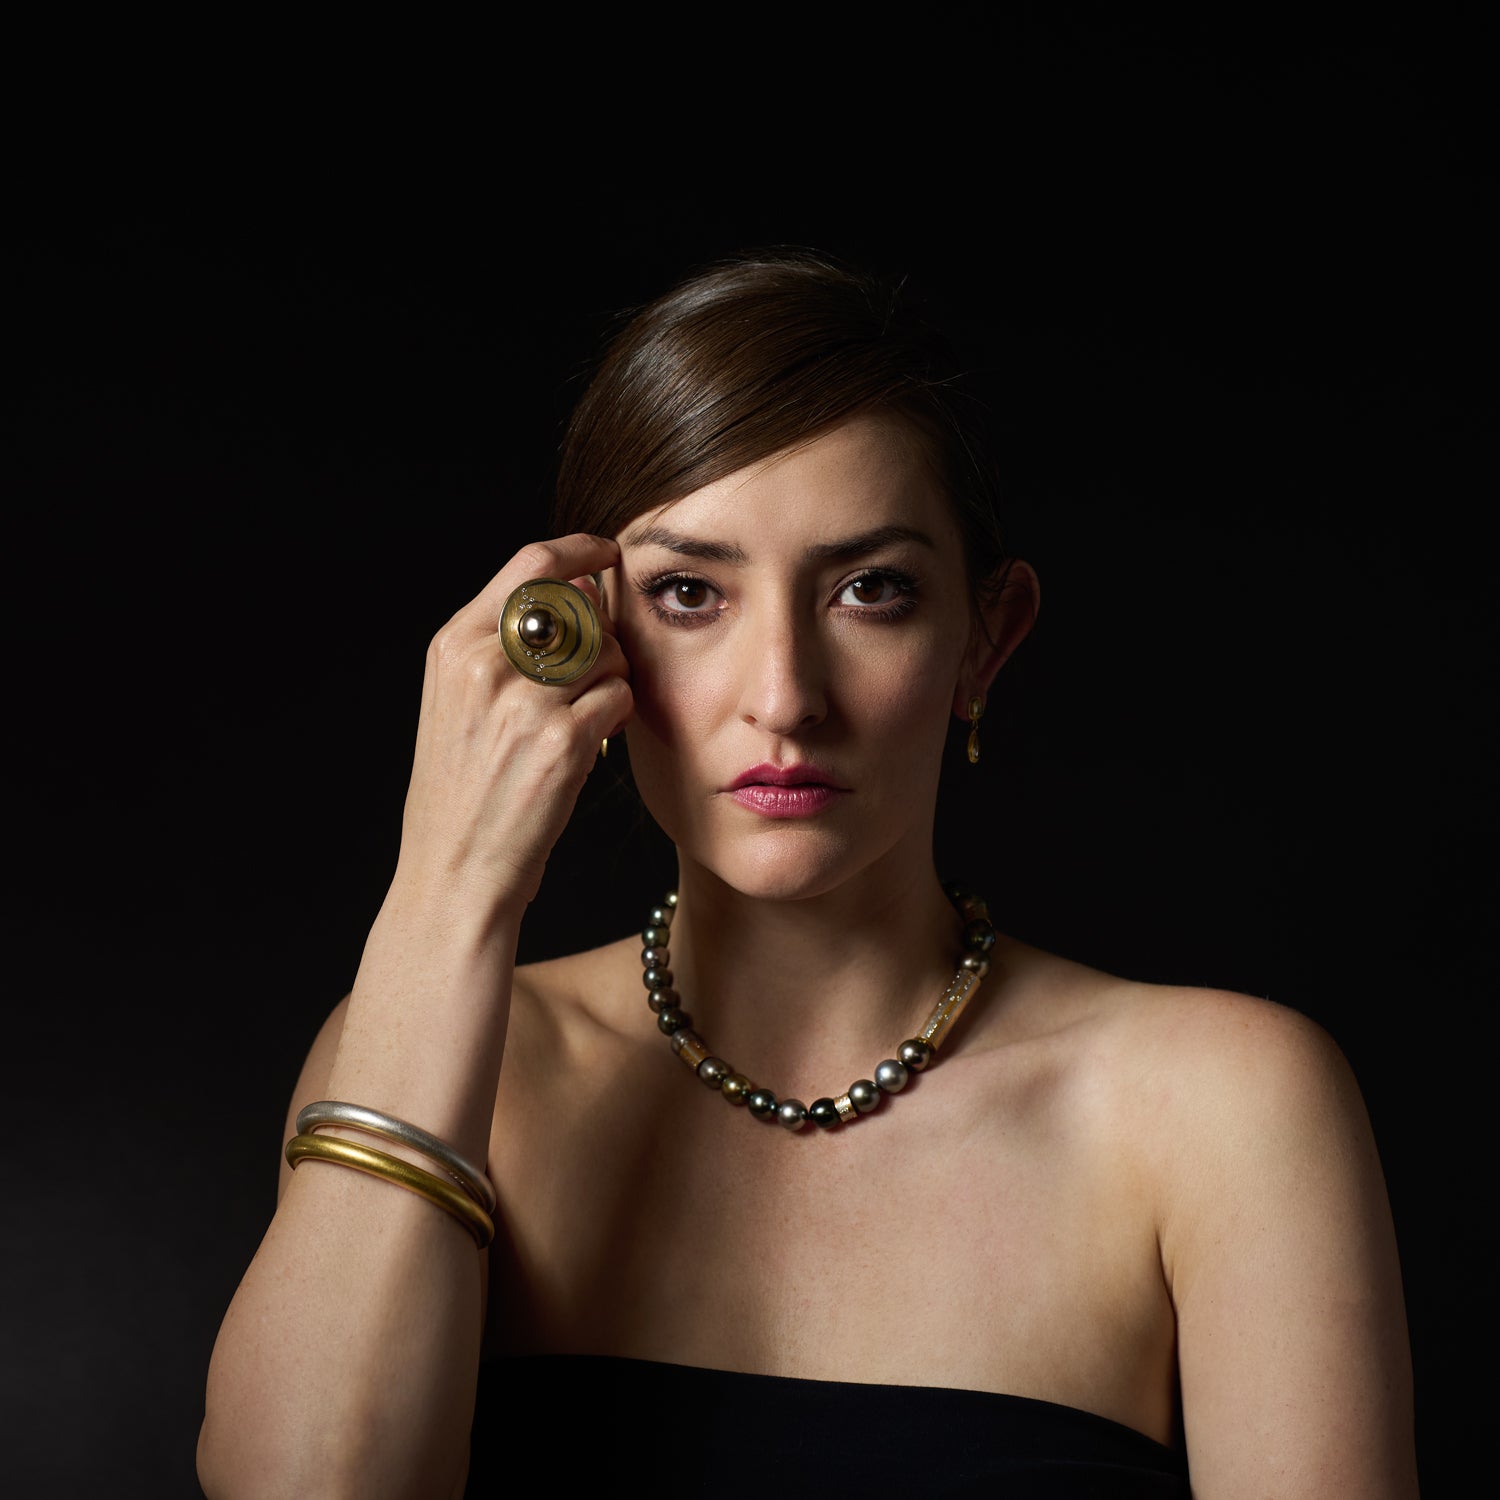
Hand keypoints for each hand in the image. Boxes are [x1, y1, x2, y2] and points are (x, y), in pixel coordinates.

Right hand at [393, 534, 632, 910]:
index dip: (579, 549)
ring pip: (607, 650)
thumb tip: (575, 591)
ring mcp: (522, 701)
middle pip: (578, 603)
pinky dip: (617, 714)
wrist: (455, 872)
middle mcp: (484, 663)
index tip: (607, 550)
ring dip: (613, 678)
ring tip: (588, 716)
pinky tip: (594, 740)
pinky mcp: (560, 740)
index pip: (530, 564)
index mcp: (454, 645)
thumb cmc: (464, 792)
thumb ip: (503, 644)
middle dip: (602, 630)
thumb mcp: (458, 702)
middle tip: (597, 667)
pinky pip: (618, 696)